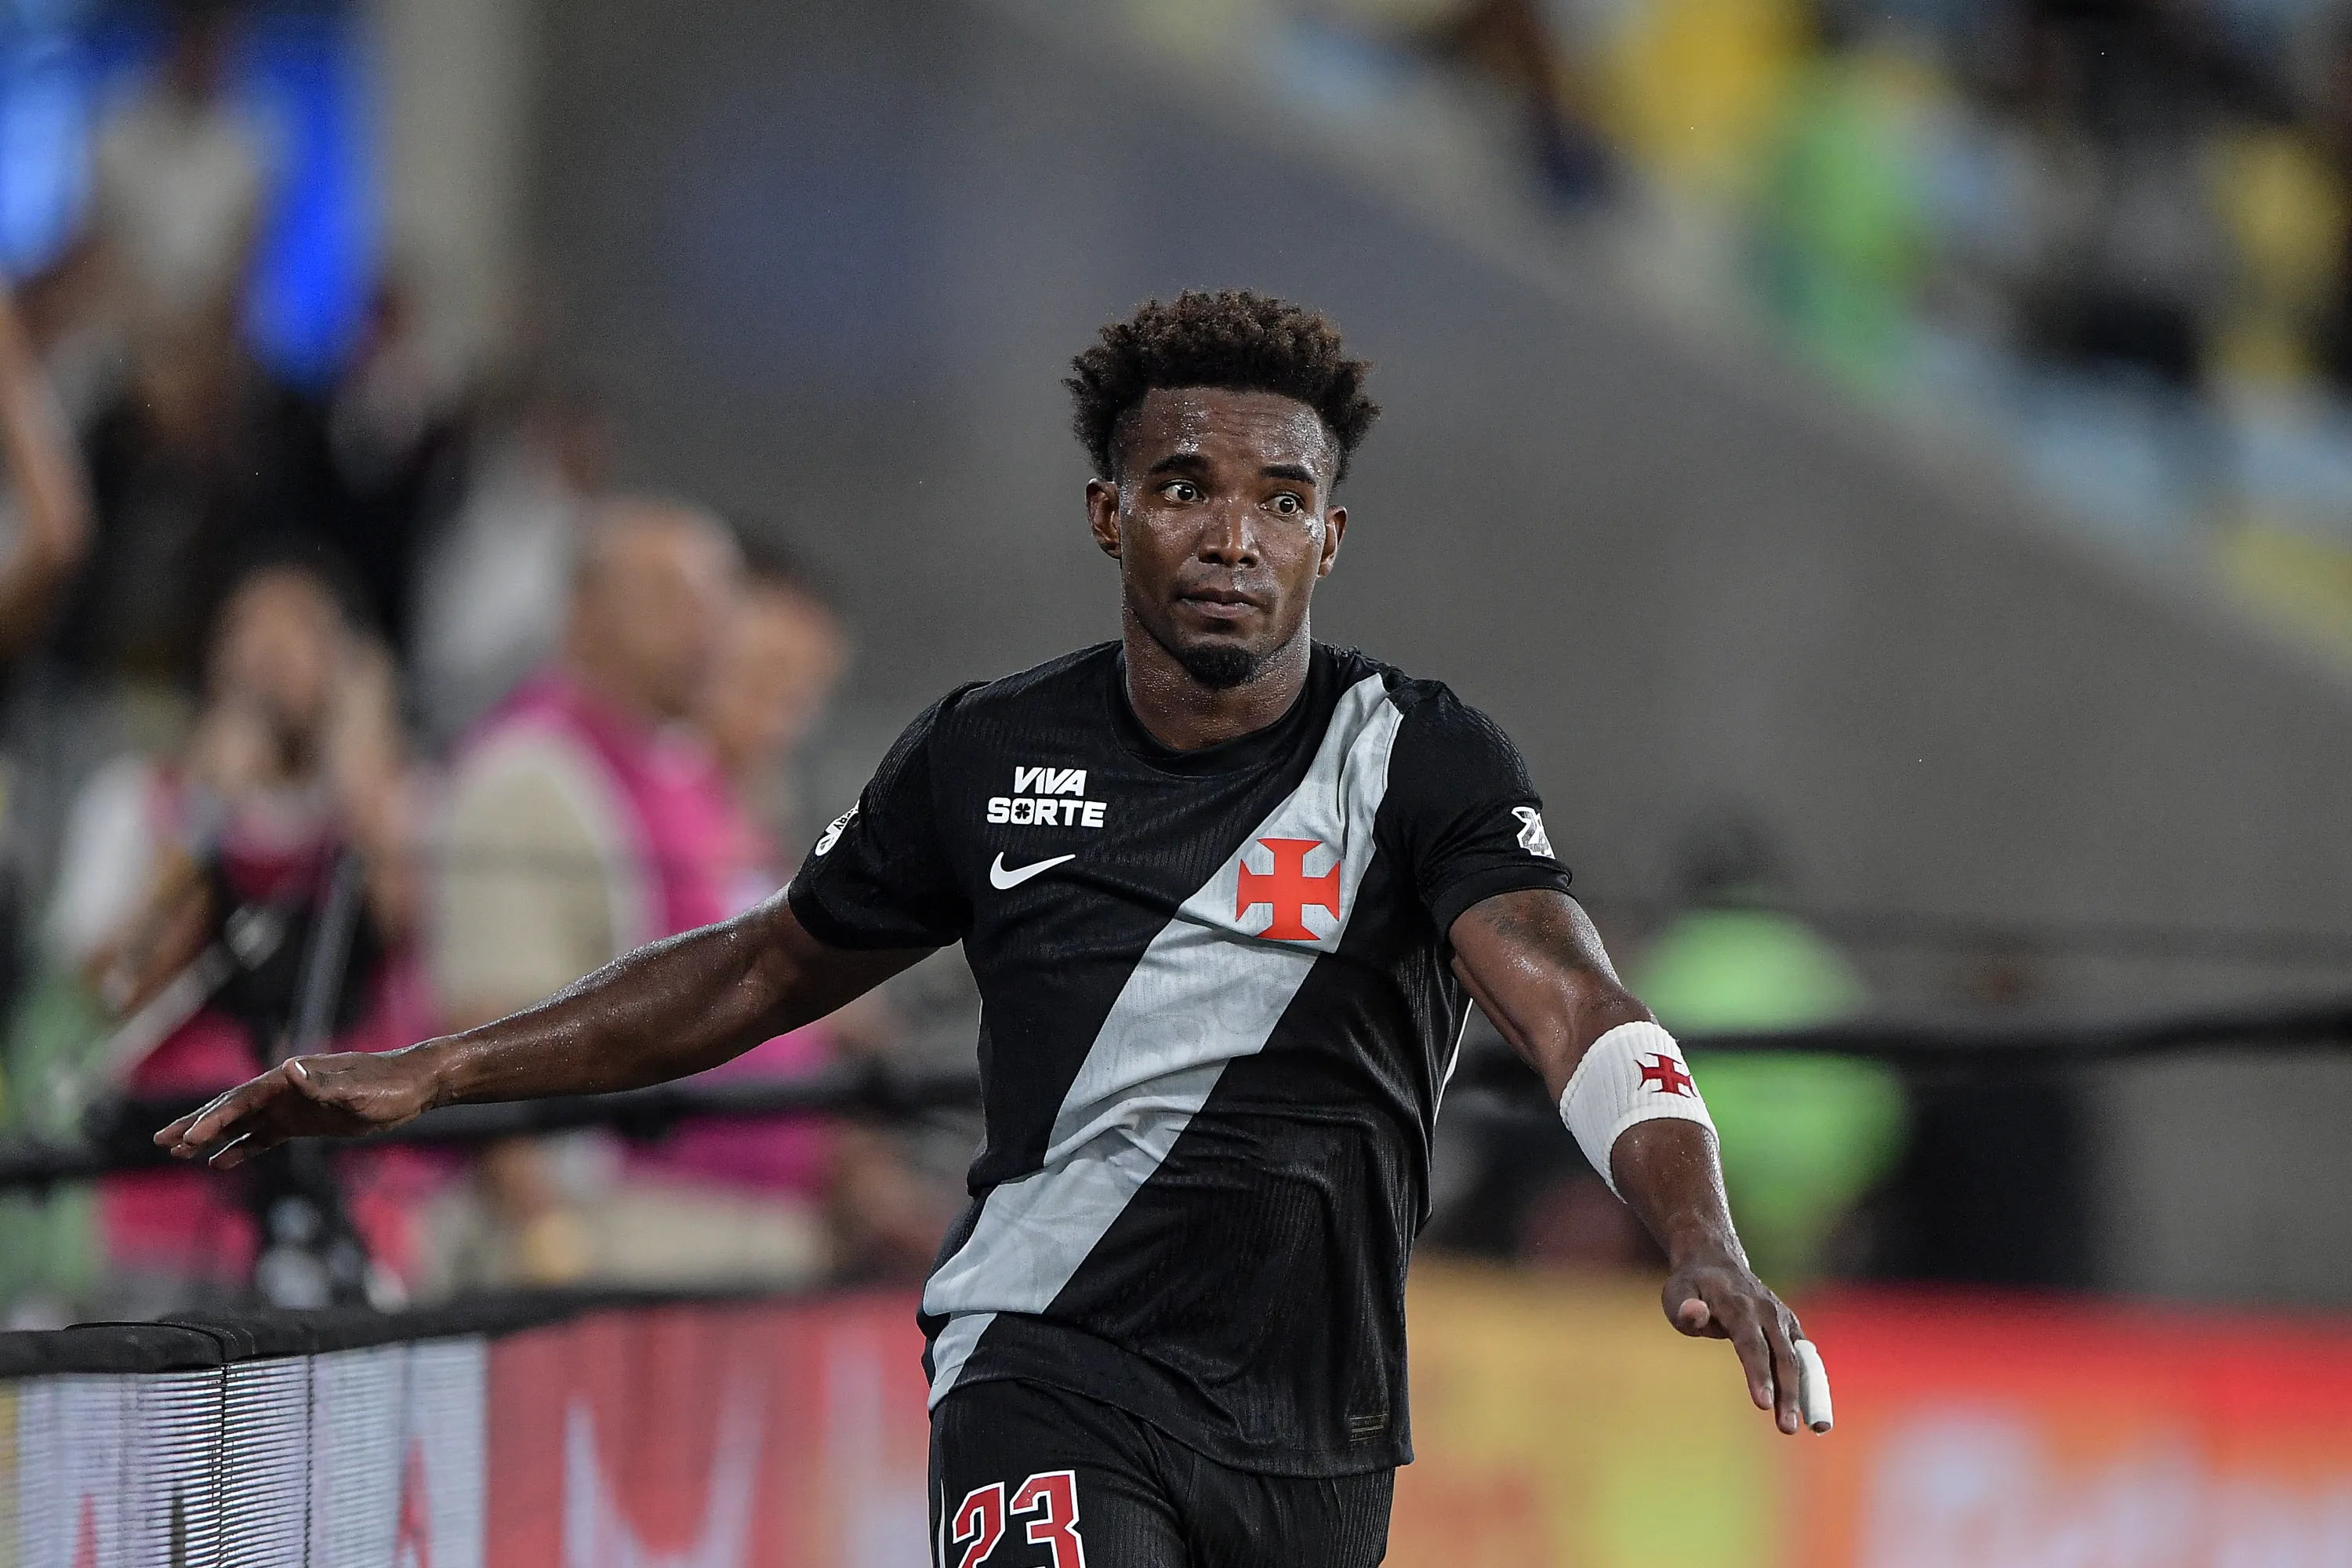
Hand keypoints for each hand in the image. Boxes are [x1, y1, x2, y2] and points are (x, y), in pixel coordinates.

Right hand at [154, 1049, 441, 1167]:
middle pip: (232, 1108)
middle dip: (197, 1125)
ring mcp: (294, 1106)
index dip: (214, 1120)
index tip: (188, 1140)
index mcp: (291, 1079)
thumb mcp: (357, 1089)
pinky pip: (265, 1136)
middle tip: (161, 1141)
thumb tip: (291, 1068)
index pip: (242, 1100)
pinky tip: (222, 1162)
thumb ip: (322, 1084)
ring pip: (243, 1123)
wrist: (415, 1085)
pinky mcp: (306, 1122)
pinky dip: (242, 1147)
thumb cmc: (388, 1087)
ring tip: (178, 1152)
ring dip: (212, 1137)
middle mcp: (286, 1089)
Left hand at [1663, 1251, 1810, 1434]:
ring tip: (1818, 1426)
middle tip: (1787, 1428)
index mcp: (1739, 1305)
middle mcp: (1768, 1311)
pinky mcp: (1791, 1328)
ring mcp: (1783, 1319)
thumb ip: (1685, 1309)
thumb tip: (1696, 1315)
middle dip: (1788, 1394)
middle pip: (1782, 1357)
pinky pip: (1806, 1359)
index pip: (1751, 1345)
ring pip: (1800, 1360)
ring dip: (1810, 1393)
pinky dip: (1813, 1384)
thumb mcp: (1676, 1294)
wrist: (1716, 1261)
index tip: (1763, 1403)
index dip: (1758, 1374)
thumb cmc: (1692, 1286)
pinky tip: (1814, 1414)